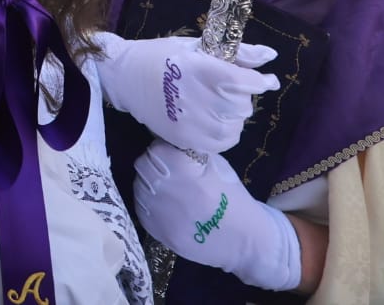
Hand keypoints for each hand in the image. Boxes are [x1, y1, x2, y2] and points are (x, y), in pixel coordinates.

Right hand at [91, 33, 277, 152]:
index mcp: (200, 69)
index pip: (245, 82)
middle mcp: (198, 98)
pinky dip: (225, 132)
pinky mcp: (187, 140)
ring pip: (236, 125)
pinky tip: (212, 119)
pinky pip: (223, 142)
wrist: (124, 78)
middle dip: (241, 95)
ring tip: (217, 103)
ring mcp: (192, 123)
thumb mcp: (196, 46)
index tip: (265, 80)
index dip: (260, 82)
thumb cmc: (160, 56)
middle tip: (226, 88)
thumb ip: (237, 52)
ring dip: (234, 114)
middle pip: (242, 105)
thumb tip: (271, 56)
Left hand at [133, 144, 301, 290]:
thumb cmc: (233, 198)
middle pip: (142, 166)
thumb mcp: (217, 165)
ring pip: (138, 186)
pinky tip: (166, 204)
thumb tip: (168, 141)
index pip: (155, 149)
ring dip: (149, 183)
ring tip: (168, 188)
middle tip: (168, 170)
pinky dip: (149, 202)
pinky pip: (141, 208)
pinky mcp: (156, 232)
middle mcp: (166, 191)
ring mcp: (159, 214)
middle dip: (154, 163)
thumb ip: (190, 151)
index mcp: (184, 171)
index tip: (172, 154)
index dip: (164, 149)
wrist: (245, 242)